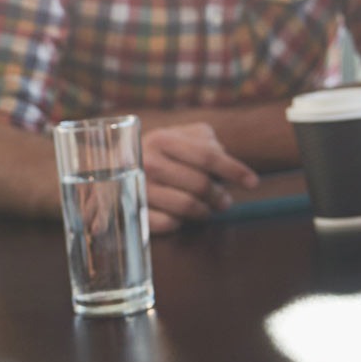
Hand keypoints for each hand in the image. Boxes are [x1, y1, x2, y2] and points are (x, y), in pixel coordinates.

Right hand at [140, 122, 259, 232]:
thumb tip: (225, 157)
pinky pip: (169, 224)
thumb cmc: (156, 154)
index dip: (235, 170)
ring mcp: (138, 188)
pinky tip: (179, 217)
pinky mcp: (132, 212)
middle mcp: (148, 162)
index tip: (253, 182)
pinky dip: (181, 223)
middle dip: (220, 196)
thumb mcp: (178, 136)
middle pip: (201, 184)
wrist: (107, 171)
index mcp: (163, 139)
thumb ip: (204, 140)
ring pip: (187, 206)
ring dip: (204, 211)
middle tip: (224, 201)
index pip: (208, 156)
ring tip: (206, 209)